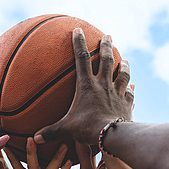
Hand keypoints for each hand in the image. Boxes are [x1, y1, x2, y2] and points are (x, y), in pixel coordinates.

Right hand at [34, 31, 133, 145]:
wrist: (112, 134)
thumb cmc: (87, 129)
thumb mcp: (66, 129)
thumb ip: (51, 132)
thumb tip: (36, 138)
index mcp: (87, 85)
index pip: (81, 58)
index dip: (79, 42)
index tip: (78, 30)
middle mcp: (103, 84)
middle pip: (106, 59)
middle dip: (106, 46)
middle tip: (108, 36)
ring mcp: (117, 92)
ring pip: (122, 73)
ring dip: (123, 64)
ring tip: (124, 60)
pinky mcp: (127, 102)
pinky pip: (129, 92)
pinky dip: (130, 88)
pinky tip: (132, 86)